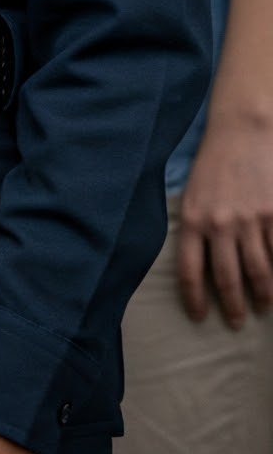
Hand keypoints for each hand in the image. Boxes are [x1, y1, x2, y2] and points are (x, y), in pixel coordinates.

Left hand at [178, 111, 272, 326]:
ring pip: (259, 272)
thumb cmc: (214, 162)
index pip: (189, 270)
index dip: (195, 298)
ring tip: (264, 306)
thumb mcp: (193, 193)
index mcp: (192, 219)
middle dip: (233, 306)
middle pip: (226, 278)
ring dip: (263, 295)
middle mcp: (220, 224)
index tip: (200, 316)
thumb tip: (201, 264)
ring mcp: (250, 221)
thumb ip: (196, 227)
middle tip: (238, 322)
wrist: (243, 131)